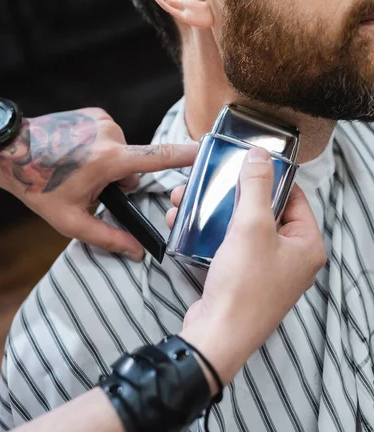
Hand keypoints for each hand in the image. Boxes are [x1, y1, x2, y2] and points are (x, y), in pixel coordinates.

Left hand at [0, 108, 196, 260]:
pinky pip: (111, 135)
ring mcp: (102, 119)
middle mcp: (110, 134)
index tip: (207, 150)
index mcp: (108, 160)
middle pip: (135, 164)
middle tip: (90, 184)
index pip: (157, 158)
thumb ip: (108, 237)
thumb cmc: (38, 186)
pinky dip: (101, 147)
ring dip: (110, 162)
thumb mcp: (70, 220)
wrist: (11, 150)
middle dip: (121, 178)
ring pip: (123, 150)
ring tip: (79, 168)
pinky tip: (78, 153)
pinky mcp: (95, 113)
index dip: (186, 156)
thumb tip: (137, 251)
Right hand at [167, 147, 325, 386]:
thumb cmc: (243, 287)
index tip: (245, 165)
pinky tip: (184, 223)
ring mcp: (266, 270)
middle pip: (264, 211)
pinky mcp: (243, 278)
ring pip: (241, 227)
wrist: (217, 334)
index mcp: (306, 245)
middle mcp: (290, 258)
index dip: (269, 179)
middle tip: (211, 182)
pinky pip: (229, 245)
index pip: (294, 198)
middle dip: (231, 195)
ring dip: (214, 212)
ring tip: (187, 199)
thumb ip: (257, 186)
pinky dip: (209, 232)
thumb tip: (260, 156)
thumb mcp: (251, 226)